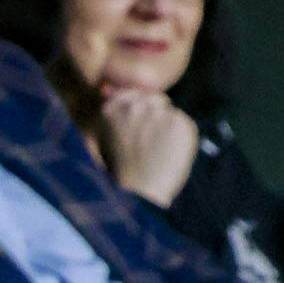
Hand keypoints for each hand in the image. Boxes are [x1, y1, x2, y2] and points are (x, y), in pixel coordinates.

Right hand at [94, 87, 201, 207]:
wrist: (138, 193)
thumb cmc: (118, 170)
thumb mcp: (99, 138)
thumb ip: (107, 113)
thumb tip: (108, 89)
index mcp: (112, 106)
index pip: (135, 94)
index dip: (138, 114)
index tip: (135, 134)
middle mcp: (137, 105)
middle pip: (156, 100)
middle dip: (154, 118)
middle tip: (146, 146)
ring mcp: (160, 113)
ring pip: (170, 113)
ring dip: (167, 130)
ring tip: (155, 153)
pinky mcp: (181, 123)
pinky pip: (184, 125)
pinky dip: (180, 140)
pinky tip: (167, 155)